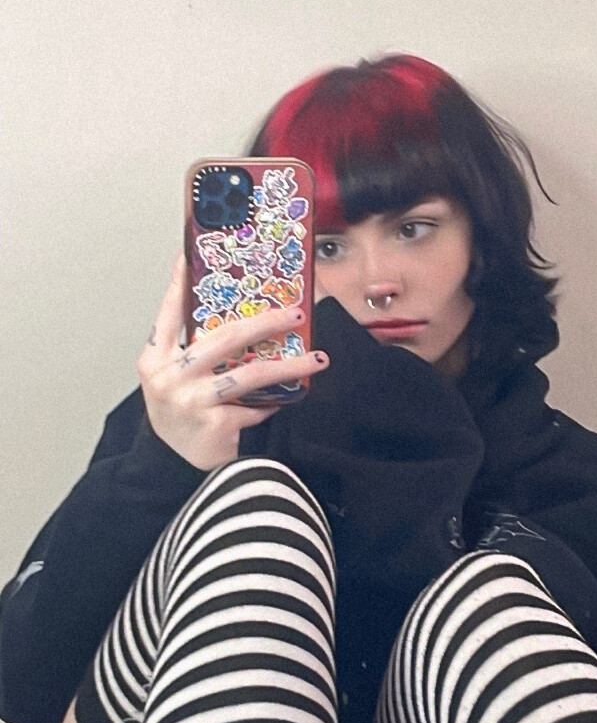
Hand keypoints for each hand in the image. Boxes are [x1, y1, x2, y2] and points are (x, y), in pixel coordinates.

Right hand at [137, 252, 330, 470]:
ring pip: (250, 374)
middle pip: (224, 338)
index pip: (167, 313)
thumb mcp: (172, 381)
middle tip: (294, 314)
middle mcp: (170, 377)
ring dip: (289, 365)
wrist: (170, 466)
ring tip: (316, 358)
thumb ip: (193, 353)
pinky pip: (256, 407)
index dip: (178, 283)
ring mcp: (192, 401)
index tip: (189, 256)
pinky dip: (274, 403)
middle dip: (265, 322)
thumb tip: (242, 322)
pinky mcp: (215, 424)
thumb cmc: (178, 417)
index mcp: (155, 360)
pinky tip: (290, 398)